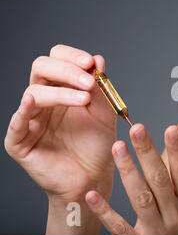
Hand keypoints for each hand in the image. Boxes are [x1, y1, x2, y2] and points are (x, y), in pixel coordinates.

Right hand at [4, 44, 117, 202]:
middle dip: (66, 69)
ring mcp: (31, 119)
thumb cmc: (97, 146)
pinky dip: (23, 111)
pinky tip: (32, 101)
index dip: (71, 56)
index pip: (58, 59)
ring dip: (60, 92)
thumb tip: (98, 59)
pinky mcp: (20, 142)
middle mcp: (45, 100)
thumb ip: (101, 89)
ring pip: (34, 92)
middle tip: (88, 81)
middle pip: (41, 68)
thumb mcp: (104, 114)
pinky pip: (16, 124)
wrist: (93, 178)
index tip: (91, 62)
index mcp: (63, 88)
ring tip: (84, 99)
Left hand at [85, 123, 177, 234]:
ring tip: (118, 148)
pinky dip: (106, 213)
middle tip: (137, 129)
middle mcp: (174, 213)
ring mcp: (156, 229)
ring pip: (141, 198)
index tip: (171, 128)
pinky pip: (121, 228)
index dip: (177, 149)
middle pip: (160, 179)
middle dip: (148, 152)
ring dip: (129, 172)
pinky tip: (94, 195)